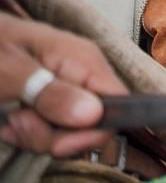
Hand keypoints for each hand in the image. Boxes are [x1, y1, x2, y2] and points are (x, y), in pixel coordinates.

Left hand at [0, 14, 126, 157]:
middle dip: (55, 134)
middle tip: (19, 123)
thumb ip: (50, 91)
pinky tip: (13, 121)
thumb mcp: (10, 70)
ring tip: (12, 120)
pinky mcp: (54, 94)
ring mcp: (70, 83)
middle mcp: (83, 71)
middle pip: (93, 121)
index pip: (117, 103)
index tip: (58, 143)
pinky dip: (32, 132)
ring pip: (73, 128)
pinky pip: (56, 126)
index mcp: (83, 58)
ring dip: (38, 134)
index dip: (94, 130)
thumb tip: (93, 114)